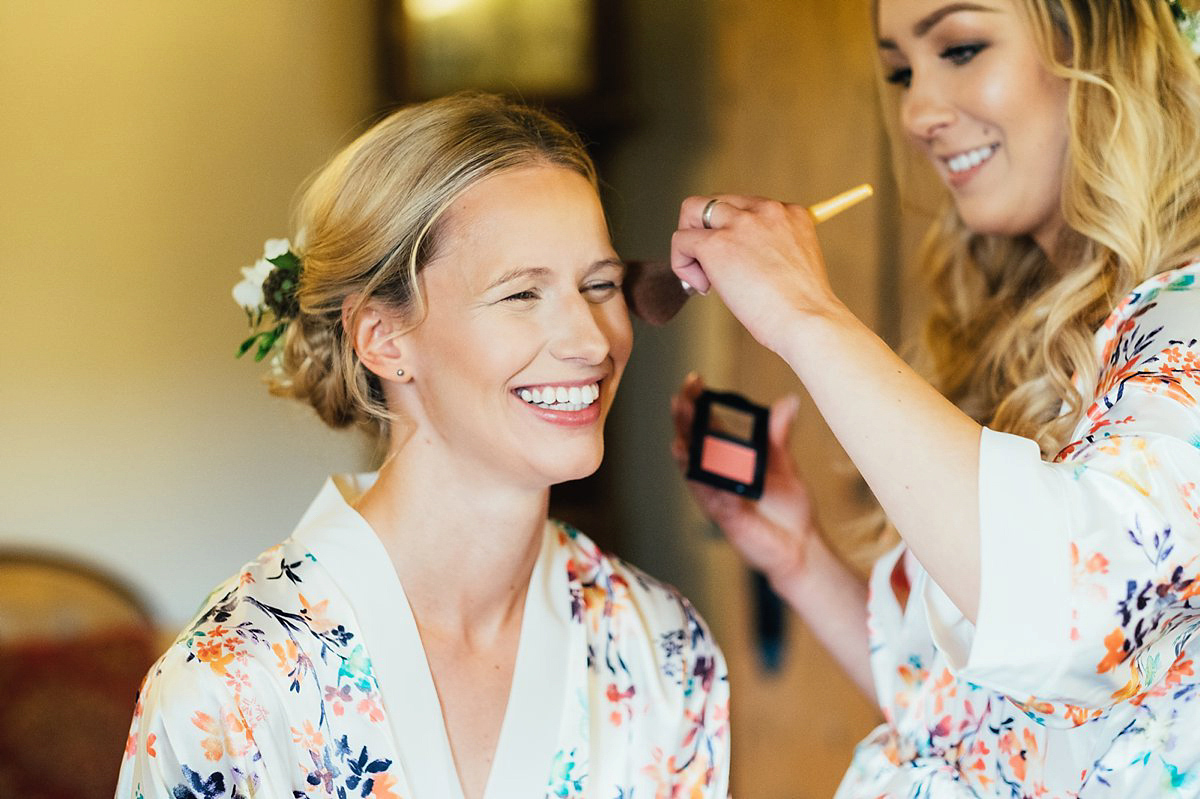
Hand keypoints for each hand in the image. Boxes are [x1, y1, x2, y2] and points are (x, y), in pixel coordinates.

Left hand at [670, 195, 847, 357]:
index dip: (734, 233)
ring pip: (692, 210)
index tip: (739, 263)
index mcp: (791, 213)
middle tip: (714, 268)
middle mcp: (766, 210)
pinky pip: (681, 240)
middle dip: (708, 232)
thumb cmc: (803, 308)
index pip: (746, 206)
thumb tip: (737, 259)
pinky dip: (682, 264)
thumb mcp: (794, 266)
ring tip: (705, 277)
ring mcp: (740, 223)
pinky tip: (702, 287)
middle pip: (717, 202)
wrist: (807, 321)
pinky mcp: (717, 243)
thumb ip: (770, 251)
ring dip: (691, 243)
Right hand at [670, 373, 818, 587]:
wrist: (801, 545)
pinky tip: (705, 473)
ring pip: (695, 472)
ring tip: (681, 437)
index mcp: (727, 458)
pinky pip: (714, 500)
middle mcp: (716, 475)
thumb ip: (778, 434)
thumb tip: (788, 402)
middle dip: (684, 422)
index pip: (705, 424)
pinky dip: (710, 487)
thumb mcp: (783, 463)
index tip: (694, 380)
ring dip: (687, 454)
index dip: (697, 402)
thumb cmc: (787, 507)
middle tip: (680, 400)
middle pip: (692, 443)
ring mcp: (718, 496)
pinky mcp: (726, 518)